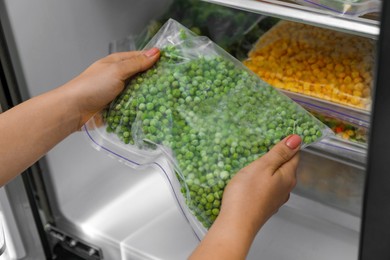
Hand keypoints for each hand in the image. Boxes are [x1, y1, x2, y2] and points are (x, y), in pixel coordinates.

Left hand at [0, 48, 159, 185]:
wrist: (74, 110)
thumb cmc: (92, 86)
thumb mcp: (116, 70)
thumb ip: (137, 63)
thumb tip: (156, 52)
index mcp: (117, 63)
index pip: (141, 58)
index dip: (155, 59)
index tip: (173, 63)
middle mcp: (119, 77)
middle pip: (142, 76)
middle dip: (156, 80)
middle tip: (175, 83)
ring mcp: (119, 94)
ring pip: (140, 93)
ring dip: (150, 96)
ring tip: (169, 99)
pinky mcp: (119, 108)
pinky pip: (134, 107)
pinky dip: (142, 109)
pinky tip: (155, 111)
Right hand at [190, 134, 300, 259]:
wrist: (236, 224)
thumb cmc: (247, 194)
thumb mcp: (263, 166)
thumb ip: (280, 153)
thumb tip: (297, 139)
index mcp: (288, 176)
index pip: (295, 155)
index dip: (288, 144)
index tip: (278, 134)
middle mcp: (285, 189)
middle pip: (286, 167)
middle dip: (278, 155)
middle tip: (264, 144)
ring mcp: (275, 199)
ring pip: (276, 178)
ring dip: (268, 169)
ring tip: (254, 160)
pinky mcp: (264, 206)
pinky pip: (267, 188)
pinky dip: (262, 180)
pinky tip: (250, 179)